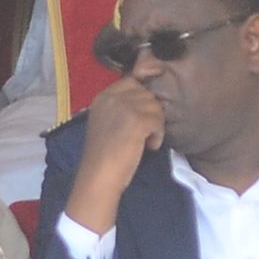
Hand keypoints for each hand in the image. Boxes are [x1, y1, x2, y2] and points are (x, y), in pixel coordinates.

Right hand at [66, 81, 168, 231]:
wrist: (99, 176)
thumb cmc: (104, 155)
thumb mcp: (107, 123)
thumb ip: (121, 108)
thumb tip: (148, 100)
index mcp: (102, 96)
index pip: (131, 81)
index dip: (143, 96)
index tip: (144, 115)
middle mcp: (111, 97)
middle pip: (146, 93)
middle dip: (150, 113)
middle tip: (143, 133)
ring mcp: (124, 107)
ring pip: (155, 106)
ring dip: (155, 125)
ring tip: (145, 141)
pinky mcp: (136, 120)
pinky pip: (158, 120)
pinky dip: (158, 135)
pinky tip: (149, 147)